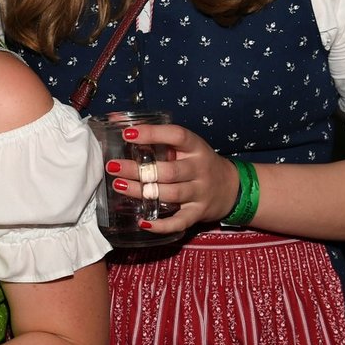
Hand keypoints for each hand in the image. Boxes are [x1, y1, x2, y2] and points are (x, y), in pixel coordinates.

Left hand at [107, 122, 240, 233]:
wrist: (231, 188)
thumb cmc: (197, 163)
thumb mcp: (185, 146)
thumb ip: (156, 136)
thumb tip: (115, 119)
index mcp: (196, 148)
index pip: (177, 136)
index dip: (153, 134)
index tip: (127, 134)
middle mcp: (200, 169)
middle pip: (168, 171)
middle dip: (138, 169)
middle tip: (113, 166)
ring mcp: (200, 192)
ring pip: (170, 194)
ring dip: (142, 192)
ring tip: (118, 185)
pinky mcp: (198, 213)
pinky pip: (179, 222)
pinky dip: (161, 225)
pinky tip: (142, 221)